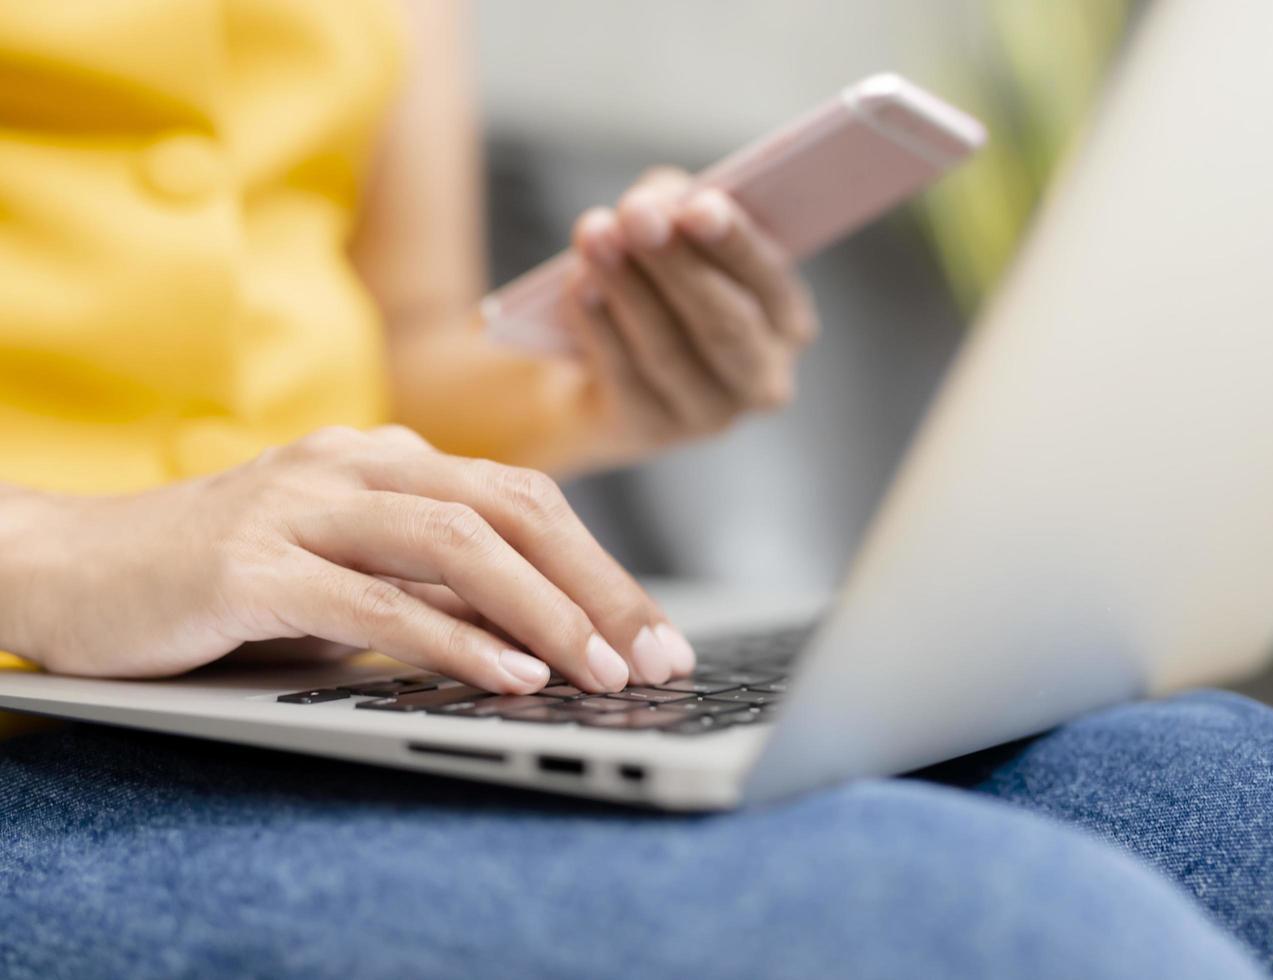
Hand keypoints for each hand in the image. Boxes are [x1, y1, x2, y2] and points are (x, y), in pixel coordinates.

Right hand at [3, 426, 695, 690]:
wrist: (71, 567)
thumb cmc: (221, 580)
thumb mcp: (346, 577)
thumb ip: (431, 587)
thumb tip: (541, 632)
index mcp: (387, 462)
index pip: (524, 502)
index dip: (600, 567)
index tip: (655, 634)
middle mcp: (354, 466)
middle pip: (511, 509)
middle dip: (597, 587)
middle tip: (656, 657)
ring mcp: (301, 504)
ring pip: (455, 541)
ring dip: (544, 610)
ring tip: (601, 672)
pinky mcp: (251, 561)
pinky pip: (374, 597)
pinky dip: (452, 638)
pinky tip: (508, 675)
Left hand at [566, 168, 818, 455]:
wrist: (595, 373)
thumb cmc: (655, 288)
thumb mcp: (672, 237)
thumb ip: (674, 207)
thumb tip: (656, 202)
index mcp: (787, 320)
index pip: (769, 280)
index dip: (735, 242)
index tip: (698, 206)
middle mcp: (763, 376)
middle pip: (725, 322)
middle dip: (677, 263)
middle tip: (636, 213)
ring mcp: (710, 413)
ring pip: (669, 348)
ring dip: (628, 286)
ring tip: (594, 234)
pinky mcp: (654, 429)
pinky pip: (625, 375)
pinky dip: (599, 325)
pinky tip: (579, 284)